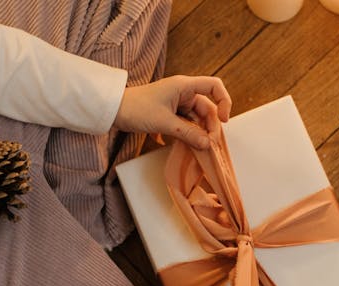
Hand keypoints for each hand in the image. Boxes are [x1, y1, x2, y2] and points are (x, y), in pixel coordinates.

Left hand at [114, 75, 231, 148]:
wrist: (113, 110)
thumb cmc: (136, 108)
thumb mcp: (164, 123)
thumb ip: (188, 134)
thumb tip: (207, 144)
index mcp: (184, 86)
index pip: (214, 86)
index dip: (224, 101)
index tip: (223, 120)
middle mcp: (183, 92)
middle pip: (208, 107)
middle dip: (211, 125)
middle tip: (209, 144)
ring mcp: (177, 103)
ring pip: (197, 117)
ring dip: (200, 132)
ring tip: (200, 147)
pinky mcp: (171, 113)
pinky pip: (187, 123)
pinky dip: (190, 133)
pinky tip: (189, 144)